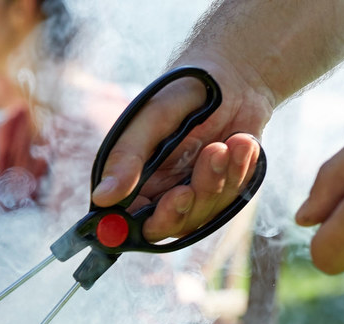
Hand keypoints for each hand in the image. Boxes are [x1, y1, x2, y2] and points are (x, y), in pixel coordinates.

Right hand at [90, 55, 274, 241]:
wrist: (235, 76)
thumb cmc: (183, 91)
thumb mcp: (151, 118)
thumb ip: (127, 158)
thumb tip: (102, 197)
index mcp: (132, 178)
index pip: (124, 220)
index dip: (138, 225)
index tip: (166, 201)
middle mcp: (159, 191)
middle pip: (166, 226)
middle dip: (183, 207)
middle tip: (189, 187)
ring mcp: (192, 193)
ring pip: (202, 214)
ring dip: (217, 180)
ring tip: (227, 143)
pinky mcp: (222, 191)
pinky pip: (231, 199)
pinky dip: (239, 171)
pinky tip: (242, 142)